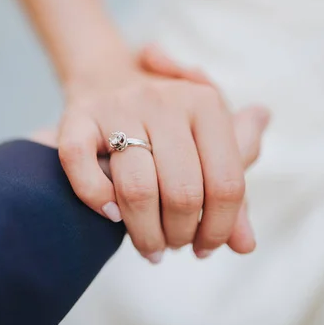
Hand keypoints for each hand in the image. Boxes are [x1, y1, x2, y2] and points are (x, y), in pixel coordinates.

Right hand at [55, 49, 268, 262]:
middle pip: (183, 192)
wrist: (109, 77)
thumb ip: (230, 194)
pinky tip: (112, 215)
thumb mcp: (207, 145)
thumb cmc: (167, 124)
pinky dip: (96, 198)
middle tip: (174, 245)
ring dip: (145, 233)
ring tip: (149, 245)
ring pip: (137, 189)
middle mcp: (164, 100)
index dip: (221, 228)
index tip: (205, 247)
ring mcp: (118, 106)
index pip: (227, 184)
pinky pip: (81, 165)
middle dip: (180, 235)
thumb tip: (246, 245)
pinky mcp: (77, 116)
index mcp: (206, 103)